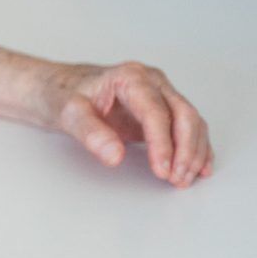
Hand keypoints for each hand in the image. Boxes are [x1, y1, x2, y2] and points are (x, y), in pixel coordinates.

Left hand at [38, 61, 212, 188]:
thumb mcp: (68, 113)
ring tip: (184, 179)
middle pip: (183, 115)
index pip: (156, 112)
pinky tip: (200, 167)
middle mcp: (151, 82)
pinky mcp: (160, 110)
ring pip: (191, 122)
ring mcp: (159, 94)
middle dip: (186, 150)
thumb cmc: (62, 95)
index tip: (162, 170)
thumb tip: (115, 156)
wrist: (56, 87)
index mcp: (130, 78)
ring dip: (193, 152)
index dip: (162, 143)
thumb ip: (90, 133)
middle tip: (177, 179)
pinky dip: (196, 148)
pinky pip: (187, 127)